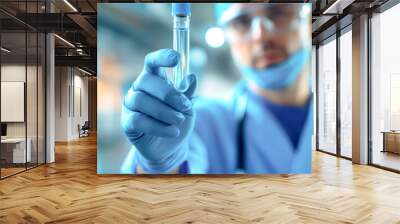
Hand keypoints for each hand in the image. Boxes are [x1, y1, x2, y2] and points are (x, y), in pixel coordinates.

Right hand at [121, 49, 196, 172]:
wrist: (171, 146)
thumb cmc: (177, 121)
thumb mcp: (187, 107)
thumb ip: (187, 93)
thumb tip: (191, 77)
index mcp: (154, 79)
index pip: (151, 62)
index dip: (161, 57)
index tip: (176, 58)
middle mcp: (139, 89)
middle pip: (146, 80)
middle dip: (168, 93)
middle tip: (185, 106)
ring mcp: (131, 105)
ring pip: (141, 101)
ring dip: (165, 112)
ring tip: (179, 121)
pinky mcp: (127, 123)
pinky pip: (138, 120)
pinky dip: (159, 127)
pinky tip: (172, 131)